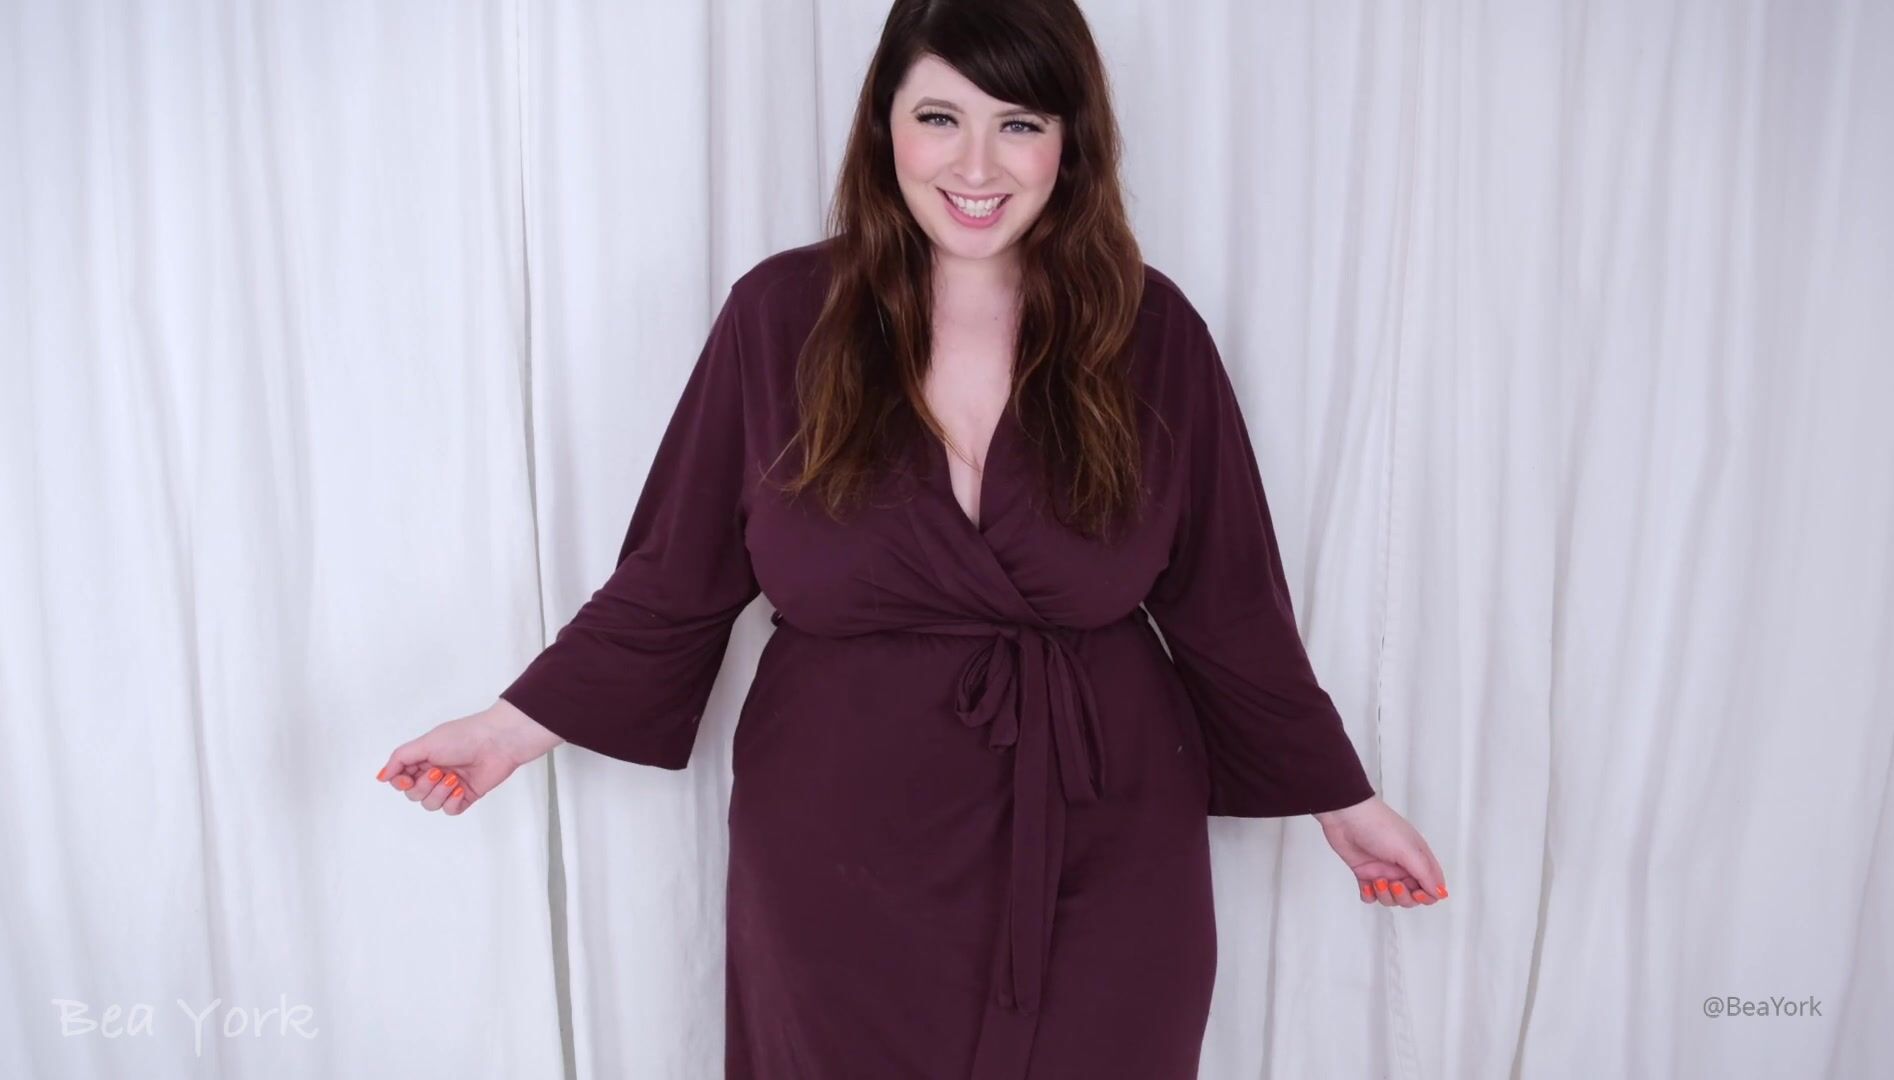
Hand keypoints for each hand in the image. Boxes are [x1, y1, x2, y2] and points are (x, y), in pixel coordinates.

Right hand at [372, 698, 563, 814]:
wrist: (497, 742)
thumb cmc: (464, 736)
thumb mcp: (426, 743)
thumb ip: (400, 759)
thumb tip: (381, 776)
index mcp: (423, 758)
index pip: (400, 779)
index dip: (400, 782)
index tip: (407, 777)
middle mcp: (434, 772)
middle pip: (413, 794)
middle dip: (423, 786)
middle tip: (439, 771)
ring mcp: (450, 785)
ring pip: (429, 804)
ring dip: (438, 793)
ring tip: (453, 778)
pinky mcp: (466, 795)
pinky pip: (449, 810)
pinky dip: (452, 802)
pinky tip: (460, 789)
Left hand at [1314, 794, 1448, 907]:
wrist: (1344, 816)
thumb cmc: (1377, 825)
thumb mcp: (1407, 849)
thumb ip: (1425, 873)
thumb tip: (1440, 893)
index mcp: (1418, 857)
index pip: (1431, 885)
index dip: (1427, 895)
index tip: (1417, 893)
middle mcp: (1402, 866)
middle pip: (1411, 896)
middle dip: (1403, 896)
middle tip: (1393, 883)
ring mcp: (1383, 870)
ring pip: (1391, 898)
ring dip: (1385, 895)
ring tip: (1376, 880)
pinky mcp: (1365, 873)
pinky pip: (1371, 895)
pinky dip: (1369, 894)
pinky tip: (1366, 884)